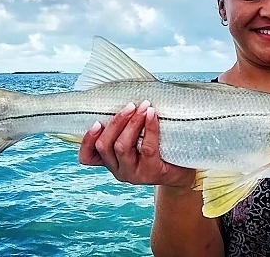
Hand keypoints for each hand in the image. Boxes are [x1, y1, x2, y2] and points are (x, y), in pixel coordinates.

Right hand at [78, 100, 194, 188]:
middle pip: (105, 146)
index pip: (87, 156)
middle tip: (129, 105)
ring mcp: (133, 174)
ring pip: (122, 146)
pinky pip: (147, 148)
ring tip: (142, 107)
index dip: (87, 140)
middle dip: (115, 122)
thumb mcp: (136, 141)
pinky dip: (149, 128)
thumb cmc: (157, 150)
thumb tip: (123, 95)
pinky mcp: (151, 173)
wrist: (182, 171)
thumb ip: (125, 128)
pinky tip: (152, 115)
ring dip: (131, 123)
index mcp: (110, 162)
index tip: (96, 122)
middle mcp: (118, 170)